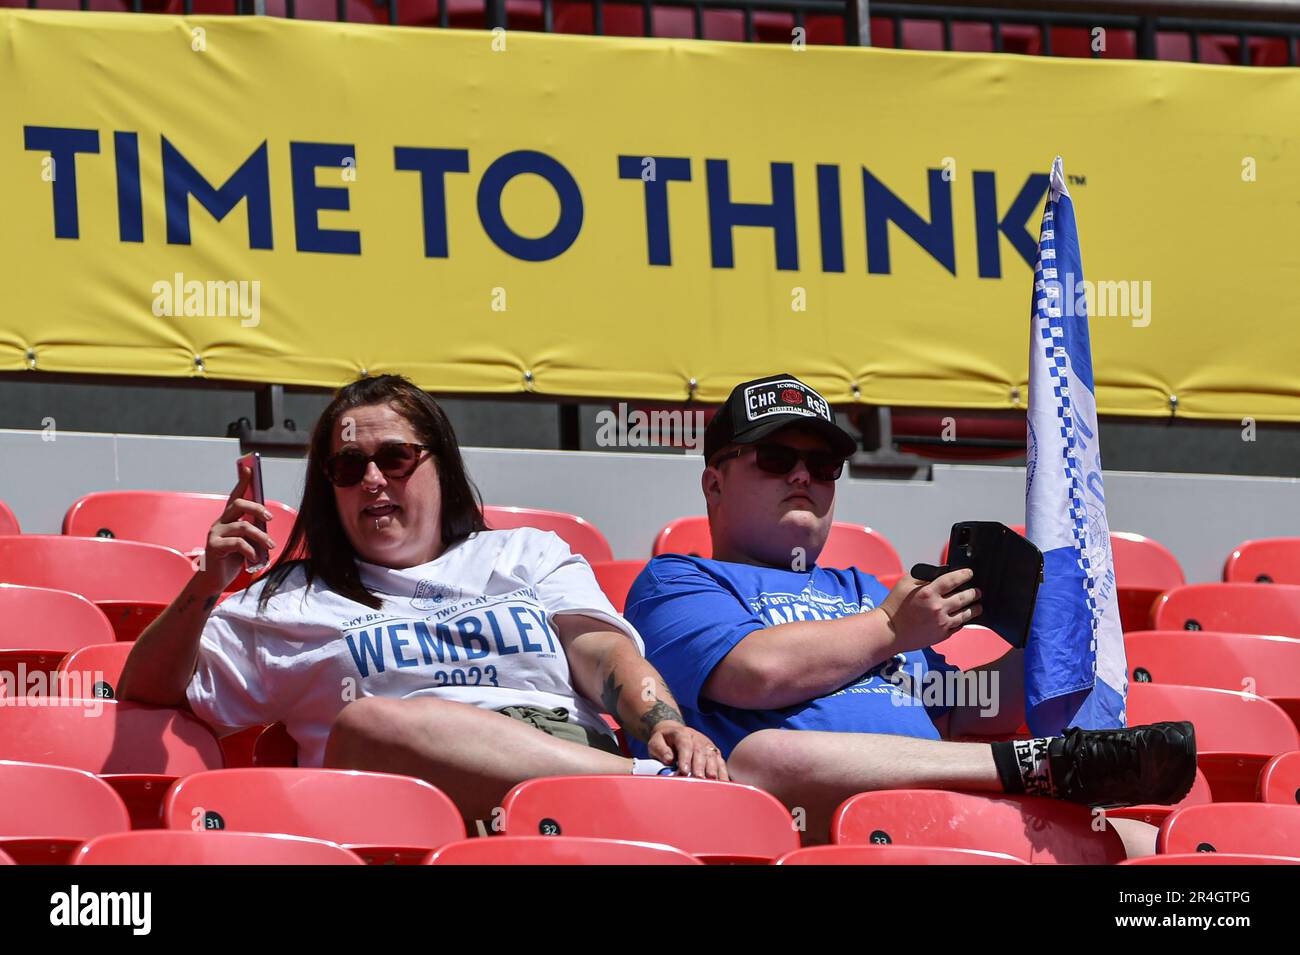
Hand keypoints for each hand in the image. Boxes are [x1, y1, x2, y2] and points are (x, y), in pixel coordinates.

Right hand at [196, 464, 276, 593]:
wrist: (214, 580)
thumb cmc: (233, 559)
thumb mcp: (246, 542)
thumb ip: (252, 530)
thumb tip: (266, 521)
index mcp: (228, 519)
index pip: (236, 496)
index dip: (242, 481)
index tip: (249, 467)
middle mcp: (220, 522)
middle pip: (239, 504)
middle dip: (257, 508)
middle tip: (270, 518)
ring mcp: (215, 533)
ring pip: (243, 526)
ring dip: (261, 536)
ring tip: (270, 546)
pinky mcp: (214, 547)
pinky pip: (237, 543)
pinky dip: (251, 550)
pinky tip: (254, 558)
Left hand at [646, 721, 729, 781]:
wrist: (673, 732)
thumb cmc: (664, 741)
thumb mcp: (655, 742)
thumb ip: (660, 750)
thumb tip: (669, 760)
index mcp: (681, 734)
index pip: (684, 744)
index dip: (685, 757)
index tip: (683, 771)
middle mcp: (697, 738)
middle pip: (700, 752)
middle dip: (700, 766)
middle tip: (699, 779)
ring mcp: (707, 745)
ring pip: (712, 757)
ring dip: (713, 770)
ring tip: (712, 783)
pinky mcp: (714, 752)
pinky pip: (720, 762)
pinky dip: (723, 773)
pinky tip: (723, 783)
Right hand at [876, 568, 981, 652]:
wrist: (889, 631)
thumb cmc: (894, 606)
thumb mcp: (905, 583)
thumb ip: (923, 576)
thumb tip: (939, 573)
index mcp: (928, 592)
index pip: (953, 580)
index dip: (964, 575)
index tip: (969, 573)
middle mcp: (938, 607)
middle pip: (964, 597)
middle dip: (974, 592)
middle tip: (977, 591)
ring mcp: (941, 623)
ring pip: (966, 614)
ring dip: (974, 608)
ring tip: (978, 606)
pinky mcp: (941, 635)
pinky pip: (958, 627)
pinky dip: (963, 621)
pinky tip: (965, 618)